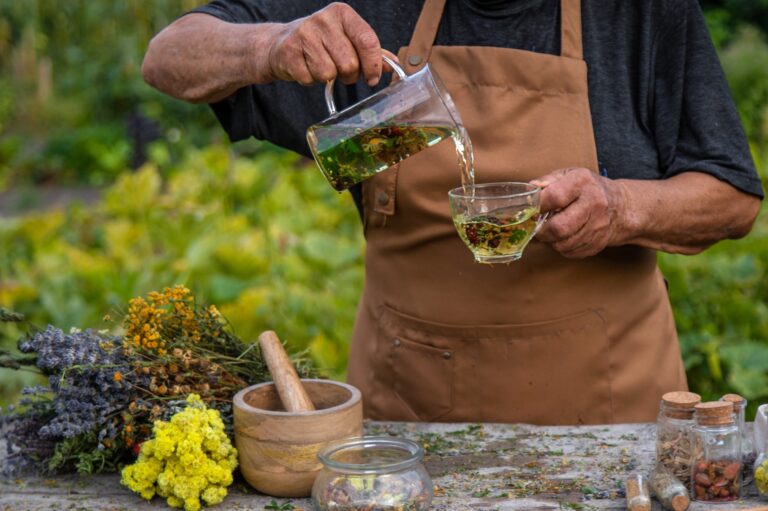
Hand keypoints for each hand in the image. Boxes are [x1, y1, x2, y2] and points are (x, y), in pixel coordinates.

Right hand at [265, 3, 395, 85]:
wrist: (281, 43)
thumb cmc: (321, 43)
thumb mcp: (347, 40)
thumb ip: (370, 52)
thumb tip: (392, 66)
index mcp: (342, 14)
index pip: (367, 41)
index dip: (373, 65)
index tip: (373, 78)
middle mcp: (323, 20)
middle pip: (349, 63)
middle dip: (348, 75)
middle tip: (341, 71)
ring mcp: (303, 34)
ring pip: (329, 73)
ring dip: (328, 78)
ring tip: (321, 66)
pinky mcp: (288, 51)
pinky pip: (310, 79)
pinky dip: (310, 80)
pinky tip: (306, 68)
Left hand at [531, 168, 628, 257]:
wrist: (620, 207)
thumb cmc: (587, 189)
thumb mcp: (568, 175)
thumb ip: (547, 181)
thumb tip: (529, 191)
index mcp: (582, 183)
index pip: (555, 197)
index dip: (538, 206)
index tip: (531, 210)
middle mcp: (594, 204)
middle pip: (559, 227)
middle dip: (541, 231)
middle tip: (537, 228)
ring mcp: (598, 226)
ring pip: (563, 244)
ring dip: (550, 241)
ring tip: (550, 231)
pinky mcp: (597, 244)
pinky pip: (570, 252)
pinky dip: (561, 247)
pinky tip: (563, 237)